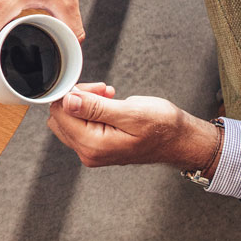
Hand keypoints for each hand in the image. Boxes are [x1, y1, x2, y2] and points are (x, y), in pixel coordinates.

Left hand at [45, 84, 220, 171]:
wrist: (180, 141)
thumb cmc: (163, 128)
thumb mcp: (130, 112)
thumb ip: (95, 107)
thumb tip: (68, 100)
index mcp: (93, 145)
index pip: (60, 114)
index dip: (72, 94)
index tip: (95, 88)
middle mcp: (88, 152)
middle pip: (60, 118)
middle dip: (77, 97)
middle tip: (103, 90)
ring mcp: (92, 151)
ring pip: (69, 120)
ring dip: (84, 102)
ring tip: (108, 96)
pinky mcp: (97, 146)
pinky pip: (81, 125)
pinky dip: (90, 110)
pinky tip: (108, 103)